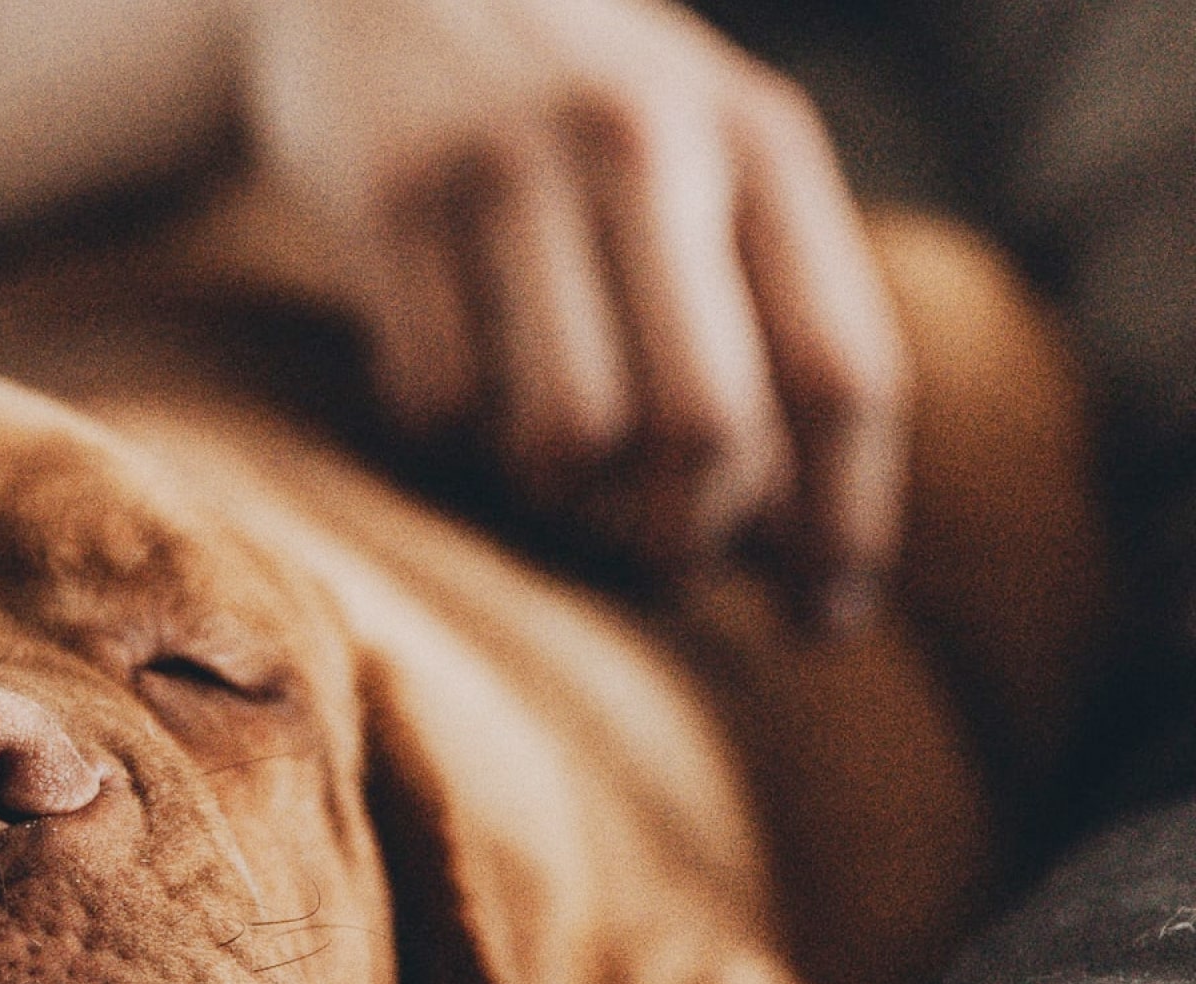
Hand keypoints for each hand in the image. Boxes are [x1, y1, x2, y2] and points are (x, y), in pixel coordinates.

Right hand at [0, 0, 906, 628]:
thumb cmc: (564, 116)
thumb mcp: (694, 163)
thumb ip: (761, 317)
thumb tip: (811, 558)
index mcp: (759, 141)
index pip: (840, 375)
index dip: (843, 521)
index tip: (825, 619)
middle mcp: (646, 142)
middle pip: (705, 429)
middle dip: (684, 536)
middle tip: (661, 564)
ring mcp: (508, 169)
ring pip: (563, 434)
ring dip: (556, 497)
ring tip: (550, 474)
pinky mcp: (388, 200)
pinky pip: (437, 401)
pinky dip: (450, 435)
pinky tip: (453, 392)